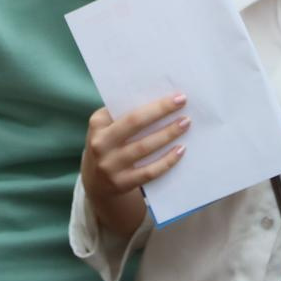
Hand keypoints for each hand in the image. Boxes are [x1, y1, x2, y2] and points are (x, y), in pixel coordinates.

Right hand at [81, 96, 187, 233]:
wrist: (96, 182)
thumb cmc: (109, 144)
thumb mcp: (107, 128)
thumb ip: (125, 115)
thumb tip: (161, 102)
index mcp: (98, 124)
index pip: (127, 109)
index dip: (155, 104)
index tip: (177, 96)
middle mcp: (100, 144)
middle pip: (135, 123)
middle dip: (161, 111)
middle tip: (183, 104)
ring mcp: (110, 165)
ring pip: (144, 147)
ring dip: (167, 134)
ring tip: (184, 124)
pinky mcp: (121, 183)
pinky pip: (149, 171)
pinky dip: (166, 161)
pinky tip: (180, 150)